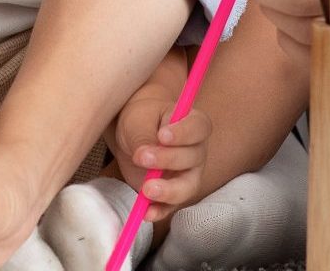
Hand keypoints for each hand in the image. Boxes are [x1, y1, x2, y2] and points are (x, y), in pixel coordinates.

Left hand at [106, 50, 211, 216]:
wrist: (130, 134)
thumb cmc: (141, 119)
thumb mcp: (138, 120)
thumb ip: (143, 135)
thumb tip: (143, 155)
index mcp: (193, 124)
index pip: (198, 128)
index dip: (184, 133)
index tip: (162, 135)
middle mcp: (196, 151)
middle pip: (192, 158)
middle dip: (168, 160)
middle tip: (142, 157)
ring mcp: (186, 175)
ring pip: (187, 187)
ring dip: (168, 191)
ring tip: (147, 189)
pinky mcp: (172, 194)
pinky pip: (170, 206)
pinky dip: (158, 210)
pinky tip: (145, 211)